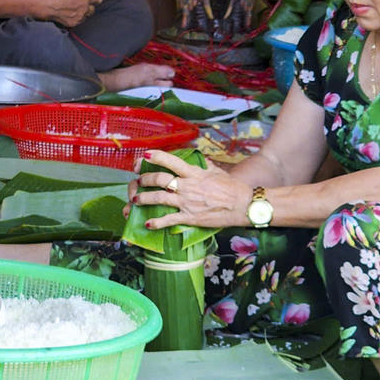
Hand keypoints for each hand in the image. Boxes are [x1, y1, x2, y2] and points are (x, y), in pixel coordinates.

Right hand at [43, 0, 101, 27]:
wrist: (46, 5)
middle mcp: (84, 9)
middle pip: (92, 9)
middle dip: (88, 5)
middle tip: (82, 1)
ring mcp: (79, 18)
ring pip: (86, 16)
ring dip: (83, 12)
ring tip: (75, 8)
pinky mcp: (73, 24)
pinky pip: (78, 21)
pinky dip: (76, 17)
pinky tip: (70, 13)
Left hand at [129, 150, 254, 228]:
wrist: (243, 205)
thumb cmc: (233, 188)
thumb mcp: (218, 172)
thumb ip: (206, 166)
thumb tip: (202, 160)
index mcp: (194, 173)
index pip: (171, 161)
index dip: (156, 157)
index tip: (145, 155)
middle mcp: (187, 186)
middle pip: (159, 179)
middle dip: (144, 179)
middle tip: (138, 181)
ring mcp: (187, 202)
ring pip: (158, 198)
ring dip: (143, 199)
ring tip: (136, 200)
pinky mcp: (189, 217)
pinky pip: (168, 220)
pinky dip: (156, 223)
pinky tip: (147, 224)